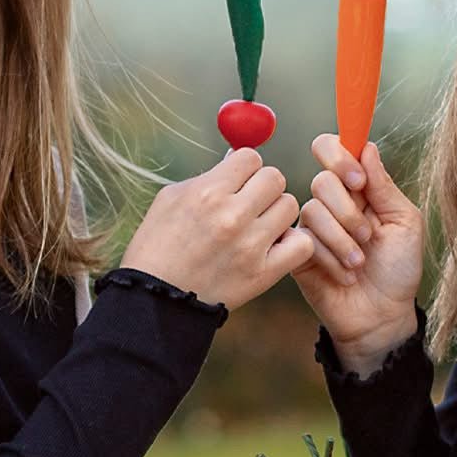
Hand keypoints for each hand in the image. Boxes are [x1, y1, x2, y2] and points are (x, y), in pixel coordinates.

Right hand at [121, 148, 312, 310]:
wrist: (155, 299)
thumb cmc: (157, 246)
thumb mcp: (171, 199)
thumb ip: (207, 176)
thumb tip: (237, 159)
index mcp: (208, 193)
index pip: (251, 157)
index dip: (245, 167)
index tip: (237, 181)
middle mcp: (232, 216)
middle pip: (275, 178)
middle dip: (263, 186)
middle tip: (250, 203)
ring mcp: (250, 246)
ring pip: (289, 206)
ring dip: (276, 213)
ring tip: (258, 226)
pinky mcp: (263, 273)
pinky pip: (302, 244)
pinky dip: (292, 242)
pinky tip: (274, 245)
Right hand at [293, 136, 423, 375]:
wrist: (383, 316)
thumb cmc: (399, 268)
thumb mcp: (404, 223)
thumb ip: (384, 185)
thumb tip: (367, 146)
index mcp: (358, 188)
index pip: (334, 149)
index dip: (340, 156)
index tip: (359, 181)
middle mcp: (333, 202)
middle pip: (322, 180)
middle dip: (348, 211)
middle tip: (368, 236)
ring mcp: (313, 227)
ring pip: (313, 211)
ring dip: (343, 240)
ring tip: (360, 262)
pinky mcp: (298, 251)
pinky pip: (304, 240)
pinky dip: (330, 259)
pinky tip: (345, 276)